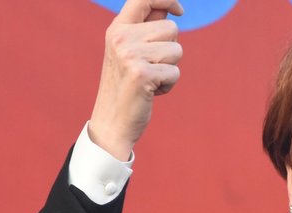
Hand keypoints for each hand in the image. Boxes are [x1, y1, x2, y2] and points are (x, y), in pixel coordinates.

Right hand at [88, 0, 184, 159]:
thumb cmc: (126, 87)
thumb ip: (147, 30)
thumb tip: (170, 10)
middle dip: (170, 50)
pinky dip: (169, 85)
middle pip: (171, 29)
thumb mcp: (130, 53)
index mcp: (117, 28)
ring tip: (150, 80)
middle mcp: (121, 37)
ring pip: (177, 50)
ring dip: (170, 69)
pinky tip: (152, 92)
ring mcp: (130, 55)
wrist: (111, 123)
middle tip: (150, 68)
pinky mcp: (141, 74)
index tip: (180, 11)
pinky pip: (175, 72)